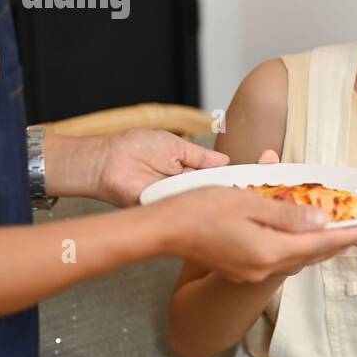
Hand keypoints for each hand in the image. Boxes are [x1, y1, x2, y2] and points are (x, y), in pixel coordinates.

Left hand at [45, 129, 229, 206]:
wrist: (108, 161)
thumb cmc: (136, 147)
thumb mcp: (176, 146)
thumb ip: (201, 157)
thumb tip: (226, 162)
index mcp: (187, 170)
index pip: (213, 178)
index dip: (228, 180)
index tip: (248, 182)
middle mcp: (182, 187)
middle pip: (209, 192)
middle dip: (224, 191)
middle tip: (245, 191)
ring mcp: (173, 200)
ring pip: (199, 201)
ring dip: (210, 197)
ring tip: (229, 195)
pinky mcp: (164, 210)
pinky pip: (183, 209)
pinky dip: (192, 205)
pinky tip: (206, 201)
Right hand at [158, 186, 356, 283]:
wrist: (165, 230)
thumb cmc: (202, 209)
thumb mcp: (249, 203)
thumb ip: (287, 214)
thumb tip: (321, 221)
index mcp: (269, 251)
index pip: (318, 245)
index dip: (345, 237)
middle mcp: (264, 268)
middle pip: (310, 256)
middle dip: (336, 244)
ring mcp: (252, 272)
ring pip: (295, 259)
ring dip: (317, 247)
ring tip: (337, 233)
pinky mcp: (242, 270)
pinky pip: (279, 260)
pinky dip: (296, 249)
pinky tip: (300, 237)